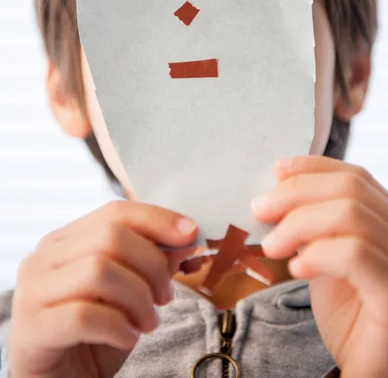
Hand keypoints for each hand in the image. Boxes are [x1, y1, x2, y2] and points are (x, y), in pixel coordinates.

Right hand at [9, 200, 197, 377]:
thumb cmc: (93, 335)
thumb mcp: (127, 293)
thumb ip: (149, 263)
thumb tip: (185, 237)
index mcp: (65, 241)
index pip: (115, 212)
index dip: (157, 219)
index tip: (190, 234)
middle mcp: (43, 258)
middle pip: (110, 237)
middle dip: (151, 265)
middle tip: (165, 296)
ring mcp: (32, 292)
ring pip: (98, 271)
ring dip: (138, 299)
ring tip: (148, 322)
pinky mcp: (32, 328)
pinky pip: (83, 315)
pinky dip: (117, 326)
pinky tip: (128, 338)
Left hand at [252, 156, 387, 377]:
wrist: (364, 368)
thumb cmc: (348, 315)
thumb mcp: (325, 257)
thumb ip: (312, 224)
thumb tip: (279, 184)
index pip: (356, 177)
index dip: (313, 168)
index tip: (276, 171)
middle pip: (352, 189)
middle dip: (296, 192)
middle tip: (260, 210)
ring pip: (352, 215)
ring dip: (299, 223)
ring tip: (273, 246)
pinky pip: (356, 255)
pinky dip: (317, 253)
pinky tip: (296, 269)